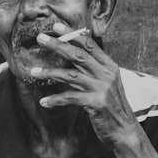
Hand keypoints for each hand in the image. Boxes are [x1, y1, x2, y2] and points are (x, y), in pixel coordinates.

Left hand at [30, 27, 139, 150]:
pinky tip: (44, 102)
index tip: (56, 27)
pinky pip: (70, 98)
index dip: (72, 35)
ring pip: (70, 75)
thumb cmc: (112, 107)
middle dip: (58, 45)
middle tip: (40, 38)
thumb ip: (93, 70)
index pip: (90, 45)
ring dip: (49, 73)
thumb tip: (72, 58)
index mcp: (109, 67)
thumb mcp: (107, 84)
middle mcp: (106, 74)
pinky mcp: (96, 103)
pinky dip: (55, 99)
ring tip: (33, 72)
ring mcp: (102, 88)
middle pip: (78, 55)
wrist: (124, 130)